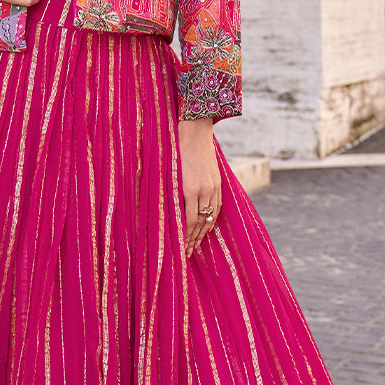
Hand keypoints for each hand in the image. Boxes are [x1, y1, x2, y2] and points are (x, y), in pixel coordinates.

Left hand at [178, 117, 219, 257]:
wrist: (195, 130)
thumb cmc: (175, 149)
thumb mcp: (169, 172)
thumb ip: (170, 192)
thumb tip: (165, 213)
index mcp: (189, 188)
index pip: (189, 220)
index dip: (186, 236)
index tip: (180, 248)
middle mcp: (204, 189)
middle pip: (201, 222)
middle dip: (194, 239)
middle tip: (188, 254)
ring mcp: (213, 186)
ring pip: (211, 216)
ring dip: (203, 232)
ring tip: (197, 245)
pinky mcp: (218, 182)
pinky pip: (217, 206)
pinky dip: (212, 219)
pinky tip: (207, 227)